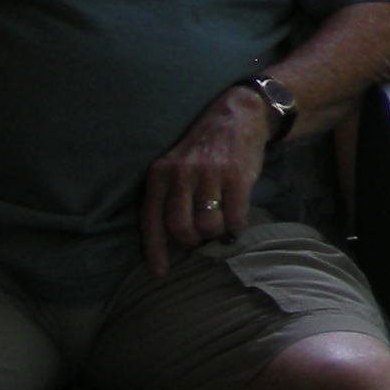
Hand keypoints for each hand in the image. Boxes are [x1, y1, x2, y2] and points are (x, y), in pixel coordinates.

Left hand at [140, 88, 274, 275]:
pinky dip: (237, 225)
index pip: (152, 219)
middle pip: (180, 226)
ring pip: (208, 224)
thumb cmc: (203, 151)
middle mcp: (181, 174)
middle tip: (200, 240)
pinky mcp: (236, 176)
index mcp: (160, 174)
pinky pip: (235, 216)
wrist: (237, 117)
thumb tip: (169, 239)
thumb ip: (169, 195)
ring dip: (216, 233)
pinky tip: (237, 219)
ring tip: (220, 226)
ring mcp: (210, 174)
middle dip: (191, 241)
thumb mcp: (175, 166)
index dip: (154, 250)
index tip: (160, 272)